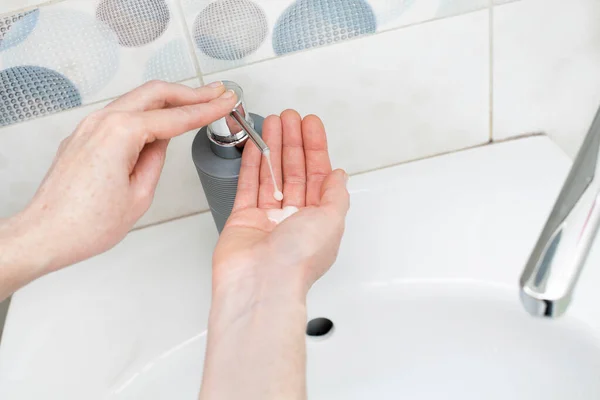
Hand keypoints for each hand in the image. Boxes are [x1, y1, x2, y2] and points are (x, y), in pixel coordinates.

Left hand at [0, 81, 236, 296]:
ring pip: (137, 100)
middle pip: (156, 94)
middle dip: (190, 92)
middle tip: (216, 93)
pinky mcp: (83, 136)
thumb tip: (162, 142)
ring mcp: (89, 126)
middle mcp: (102, 122)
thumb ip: (155, 160)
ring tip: (194, 104)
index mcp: (120, 134)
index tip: (225, 101)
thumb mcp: (139, 195)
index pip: (175, 117)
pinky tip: (160, 122)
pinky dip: (146, 113)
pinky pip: (121, 115)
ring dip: (168, 100)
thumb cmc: (86, 224)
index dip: (206, 109)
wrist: (45, 234)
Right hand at [213, 110, 349, 300]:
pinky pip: (248, 184)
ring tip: (271, 122)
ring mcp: (267, 218)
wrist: (261, 283)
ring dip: (273, 146)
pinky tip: (255, 145)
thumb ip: (336, 195)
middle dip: (293, 142)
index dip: (316, 147)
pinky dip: (252, 163)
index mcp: (319, 220)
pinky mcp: (243, 219)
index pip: (319, 174)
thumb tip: (339, 175)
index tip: (311, 124)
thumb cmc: (297, 260)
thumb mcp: (331, 221)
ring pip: (271, 173)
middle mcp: (294, 218)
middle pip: (295, 170)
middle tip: (289, 117)